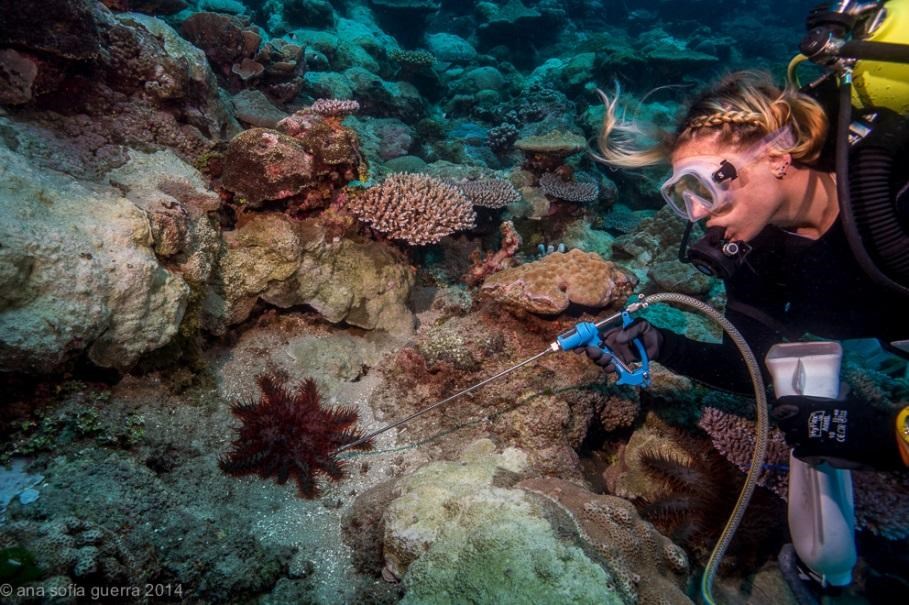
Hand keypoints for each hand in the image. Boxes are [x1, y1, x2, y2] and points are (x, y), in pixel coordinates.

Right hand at [584, 319, 662, 373]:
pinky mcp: (619, 363)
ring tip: (608, 359)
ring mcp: (613, 353)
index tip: (578, 345)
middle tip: (596, 353)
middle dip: (590, 352)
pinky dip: (608, 369)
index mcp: (611, 331)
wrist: (658, 347)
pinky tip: (612, 367)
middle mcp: (609, 342)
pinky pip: (609, 367)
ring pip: (599, 359)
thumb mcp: (642, 325)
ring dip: (600, 360)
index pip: (593, 334)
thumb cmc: (648, 332)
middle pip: (592, 348)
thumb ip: (631, 329)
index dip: (583, 339)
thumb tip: (618, 339)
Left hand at [771, 394, 902, 469]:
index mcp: (811, 404)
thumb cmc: (864, 417)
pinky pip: (799, 453)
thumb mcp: (848, 402)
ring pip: (789, 440)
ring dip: (796, 442)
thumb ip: (837, 398)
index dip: (780, 409)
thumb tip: (842, 388)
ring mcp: (807, 436)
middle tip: (798, 431)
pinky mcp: (813, 452)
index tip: (782, 413)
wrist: (877, 437)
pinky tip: (812, 454)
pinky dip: (804, 454)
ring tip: (807, 444)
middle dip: (788, 428)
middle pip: (783, 424)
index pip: (782, 404)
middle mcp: (804, 419)